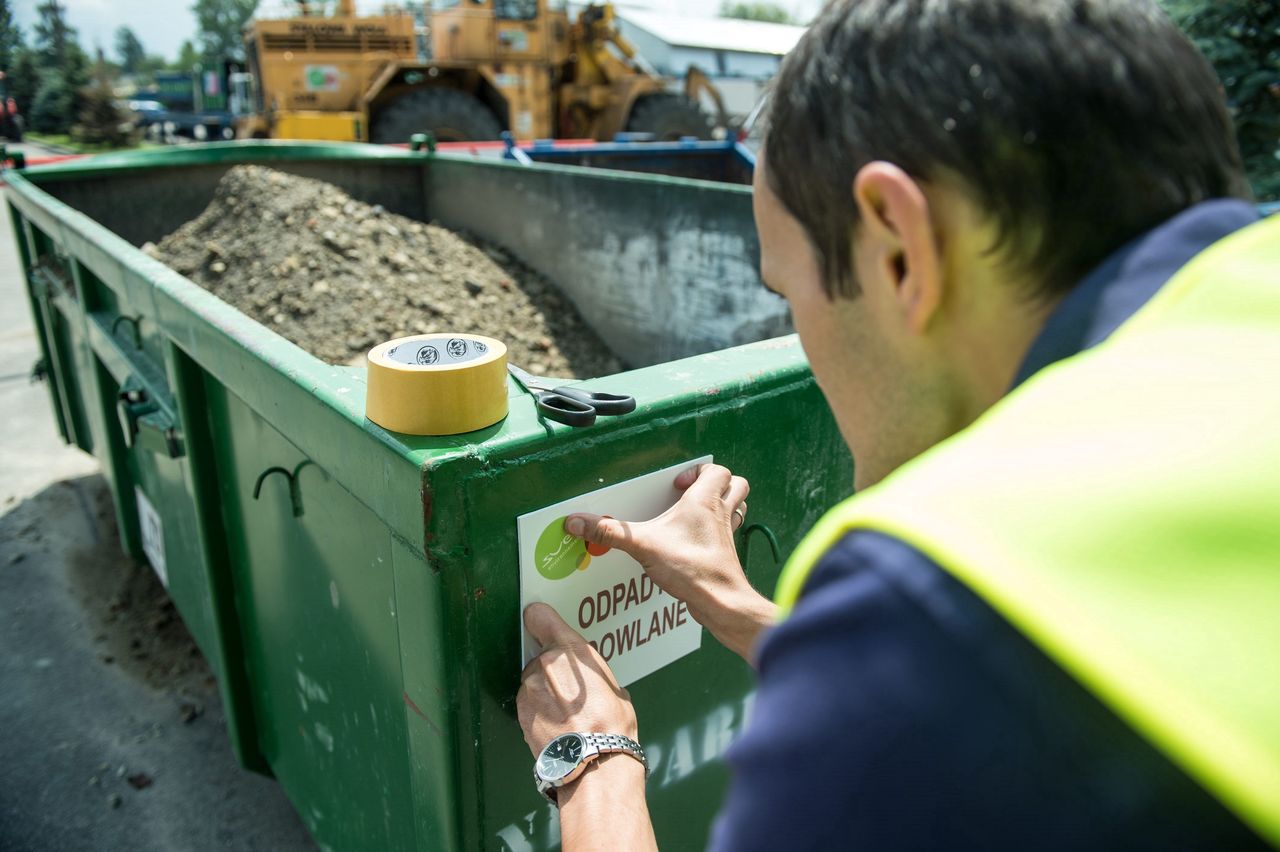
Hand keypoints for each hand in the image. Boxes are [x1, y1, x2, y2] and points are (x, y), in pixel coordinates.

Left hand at [517, 603, 636, 758]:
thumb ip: (590, 669)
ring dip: (544, 690)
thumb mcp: (613, 686)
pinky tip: (556, 724)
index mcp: (572, 651)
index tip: (540, 624)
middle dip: (552, 668)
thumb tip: (583, 669)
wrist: (594, 765)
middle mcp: (546, 663)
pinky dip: (538, 709)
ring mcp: (530, 687)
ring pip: (534, 680)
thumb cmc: (612, 727)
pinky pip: (529, 701)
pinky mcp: (520, 710)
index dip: (539, 620)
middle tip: (571, 691)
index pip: (541, 616)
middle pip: (542, 655)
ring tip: (566, 713)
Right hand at [564, 464, 775, 662]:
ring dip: (724, 503)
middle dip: (717, 482)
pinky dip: (719, 530)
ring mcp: (727, 534)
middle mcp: (721, 513)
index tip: (675, 485)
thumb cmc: (691, 567)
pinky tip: (698, 542)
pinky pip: (730, 532)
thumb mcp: (642, 545)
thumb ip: (609, 532)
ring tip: (698, 512)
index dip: (697, 471)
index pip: (715, 470)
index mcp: (705, 501)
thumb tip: (576, 522)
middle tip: (691, 492)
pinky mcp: (727, 554)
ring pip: (738, 507)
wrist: (721, 601)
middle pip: (736, 483)